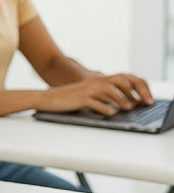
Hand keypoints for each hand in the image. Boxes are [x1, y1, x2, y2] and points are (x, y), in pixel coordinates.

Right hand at [38, 74, 152, 115]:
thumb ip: (103, 96)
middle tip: (143, 103)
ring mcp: (88, 90)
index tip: (146, 98)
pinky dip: (105, 109)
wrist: (46, 98)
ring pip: (109, 90)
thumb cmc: (67, 99)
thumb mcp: (88, 95)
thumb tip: (121, 106)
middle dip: (135, 91)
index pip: (125, 78)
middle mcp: (95, 83)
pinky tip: (110, 114)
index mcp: (98, 81)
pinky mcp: (80, 99)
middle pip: (121, 81)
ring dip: (122, 99)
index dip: (138, 86)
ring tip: (129, 108)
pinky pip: (95, 103)